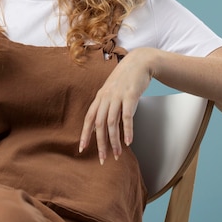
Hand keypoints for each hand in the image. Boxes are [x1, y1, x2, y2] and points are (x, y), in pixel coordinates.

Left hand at [79, 48, 155, 163]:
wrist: (139, 62)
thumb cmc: (125, 79)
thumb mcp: (111, 91)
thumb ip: (105, 106)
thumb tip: (100, 126)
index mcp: (100, 97)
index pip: (89, 118)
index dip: (85, 134)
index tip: (82, 149)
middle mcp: (106, 97)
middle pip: (99, 124)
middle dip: (100, 143)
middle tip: (102, 159)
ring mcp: (118, 96)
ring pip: (112, 123)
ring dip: (114, 141)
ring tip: (117, 155)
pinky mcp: (130, 96)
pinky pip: (127, 116)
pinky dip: (127, 130)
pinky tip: (128, 142)